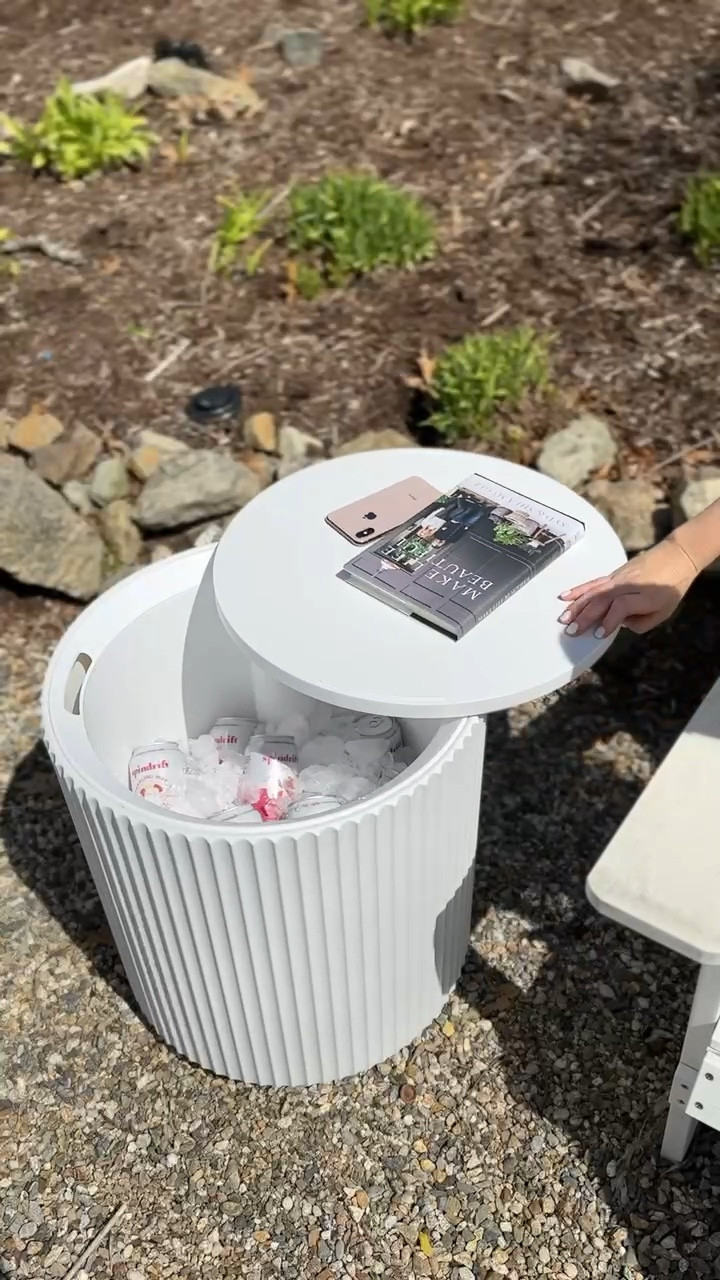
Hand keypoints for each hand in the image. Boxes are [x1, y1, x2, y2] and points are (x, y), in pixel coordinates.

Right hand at [558, 536, 698, 636]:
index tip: (598, 635)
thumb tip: (621, 625)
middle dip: (586, 616)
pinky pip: (593, 582)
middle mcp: (628, 585)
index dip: (609, 621)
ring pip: (594, 591)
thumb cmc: (673, 587)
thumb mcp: (664, 611)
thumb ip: (642, 623)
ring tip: (563, 618)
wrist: (676, 555)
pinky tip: (565, 596)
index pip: (621, 607)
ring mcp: (618, 578)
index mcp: (644, 596)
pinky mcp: (613, 574)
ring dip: (577, 605)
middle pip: (603, 599)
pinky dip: (578, 589)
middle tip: (571, 631)